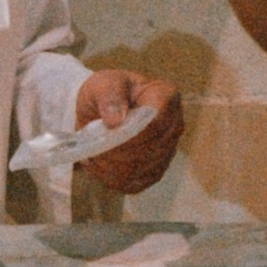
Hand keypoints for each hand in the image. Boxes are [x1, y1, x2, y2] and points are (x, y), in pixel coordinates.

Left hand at [72, 69, 183, 195]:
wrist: (102, 109)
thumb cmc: (107, 91)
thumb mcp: (103, 83)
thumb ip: (109, 95)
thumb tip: (115, 120)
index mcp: (166, 96)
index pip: (156, 123)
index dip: (131, 135)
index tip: (107, 135)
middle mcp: (173, 125)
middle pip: (150, 150)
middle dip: (117, 152)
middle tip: (93, 148)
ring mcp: (167, 150)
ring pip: (141, 169)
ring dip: (112, 167)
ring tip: (93, 155)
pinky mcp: (155, 170)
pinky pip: (136, 183)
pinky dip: (113, 179)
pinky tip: (101, 166)